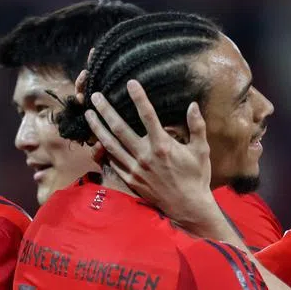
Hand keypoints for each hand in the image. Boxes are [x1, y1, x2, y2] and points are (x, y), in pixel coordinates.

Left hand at [84, 79, 220, 233]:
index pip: (147, 116)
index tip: (130, 83)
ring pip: (111, 145)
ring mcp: (135, 169)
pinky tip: (97, 140)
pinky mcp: (130, 179)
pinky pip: (113, 162)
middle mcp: (145, 156)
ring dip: (98, 128)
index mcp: (162, 146)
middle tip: (95, 96)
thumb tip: (193, 105)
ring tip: (88, 114)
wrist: (187, 206)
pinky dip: (104, 151)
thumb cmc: (196, 177)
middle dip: (106, 110)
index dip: (139, 98)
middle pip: (120, 128)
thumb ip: (197, 126)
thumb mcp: (201, 150)